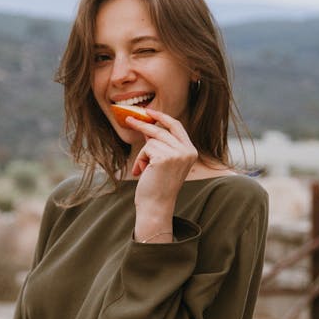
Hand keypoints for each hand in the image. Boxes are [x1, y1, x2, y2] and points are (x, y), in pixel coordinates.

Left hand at [127, 108, 197, 237]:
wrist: (156, 206)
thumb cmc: (157, 186)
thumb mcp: (161, 161)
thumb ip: (159, 144)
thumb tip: (148, 127)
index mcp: (191, 151)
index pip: (177, 126)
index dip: (163, 117)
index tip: (149, 111)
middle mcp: (187, 151)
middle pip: (161, 129)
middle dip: (143, 124)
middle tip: (128, 119)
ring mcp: (177, 154)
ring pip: (151, 140)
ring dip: (142, 154)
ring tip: (143, 169)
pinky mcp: (164, 157)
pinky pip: (145, 149)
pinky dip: (140, 159)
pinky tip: (143, 172)